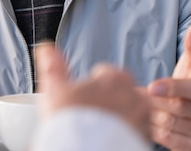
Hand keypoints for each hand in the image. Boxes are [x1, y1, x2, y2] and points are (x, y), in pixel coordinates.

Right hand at [35, 43, 149, 138]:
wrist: (86, 149)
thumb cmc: (73, 122)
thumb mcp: (54, 88)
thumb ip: (52, 65)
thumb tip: (46, 49)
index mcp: (115, 78)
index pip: (105, 72)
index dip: (90, 83)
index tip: (83, 94)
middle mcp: (134, 96)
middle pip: (120, 91)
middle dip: (108, 99)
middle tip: (90, 113)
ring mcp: (142, 119)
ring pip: (130, 112)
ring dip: (118, 116)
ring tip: (100, 127)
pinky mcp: (144, 139)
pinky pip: (136, 132)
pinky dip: (124, 133)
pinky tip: (108, 137)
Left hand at [147, 23, 190, 150]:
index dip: (174, 88)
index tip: (152, 86)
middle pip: (178, 108)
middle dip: (153, 100)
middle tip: (135, 93)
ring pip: (171, 124)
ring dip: (149, 114)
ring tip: (137, 104)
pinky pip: (169, 140)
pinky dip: (152, 129)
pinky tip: (143, 119)